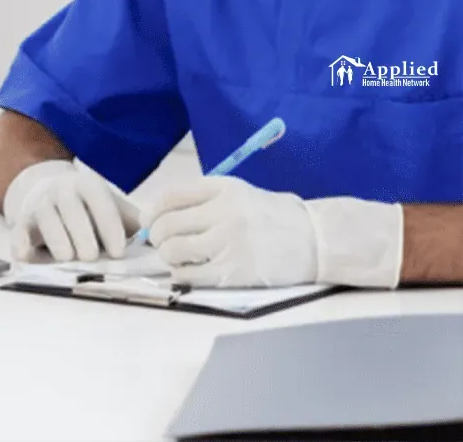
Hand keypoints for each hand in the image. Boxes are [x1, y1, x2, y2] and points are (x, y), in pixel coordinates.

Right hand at [3, 160, 140, 261]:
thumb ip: (135, 220)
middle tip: (91, 256)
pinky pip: (18, 231)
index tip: (119, 251)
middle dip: (82, 234)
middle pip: (71, 210)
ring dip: (56, 239)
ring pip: (46, 219)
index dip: (110, 226)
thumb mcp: (111, 207)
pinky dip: (19, 243)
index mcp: (88, 186)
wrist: (48, 190)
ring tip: (67, 257)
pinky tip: (25, 255)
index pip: (100, 202)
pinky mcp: (22, 221)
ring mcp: (40, 204)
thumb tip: (160, 234)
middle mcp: (62, 191)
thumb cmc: (87, 208)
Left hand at [145, 176, 316, 286]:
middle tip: (161, 242)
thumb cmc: (273, 216)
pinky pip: (191, 275)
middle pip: (167, 224)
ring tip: (176, 257)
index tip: (150, 221)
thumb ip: (203, 199)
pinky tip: (187, 271)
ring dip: (167, 255)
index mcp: (223, 190)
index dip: (153, 211)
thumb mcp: (239, 193)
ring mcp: (229, 243)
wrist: (316, 239)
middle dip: (157, 236)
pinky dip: (180, 274)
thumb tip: (160, 214)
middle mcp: (224, 213)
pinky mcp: (235, 272)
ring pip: (174, 250)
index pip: (171, 197)